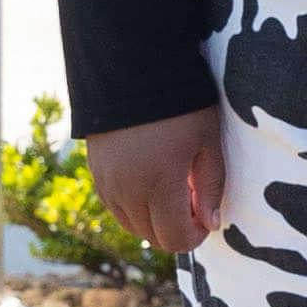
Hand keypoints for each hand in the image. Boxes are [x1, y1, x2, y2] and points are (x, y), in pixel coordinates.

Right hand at [83, 106, 228, 258]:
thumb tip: (211, 223)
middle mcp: (128, 190)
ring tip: (173, 190)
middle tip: (193, 201)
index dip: (195, 237)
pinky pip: (116, 207)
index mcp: (159, 183)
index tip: (207, 219)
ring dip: (154, 220)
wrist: (132, 68)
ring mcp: (108, 183)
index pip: (175, 238)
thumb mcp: (208, 140)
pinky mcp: (96, 172)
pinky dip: (135, 207)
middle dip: (176, 229)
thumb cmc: (180, 103)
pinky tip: (150, 183)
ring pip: (132, 225)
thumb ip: (211, 186)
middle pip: (153, 237)